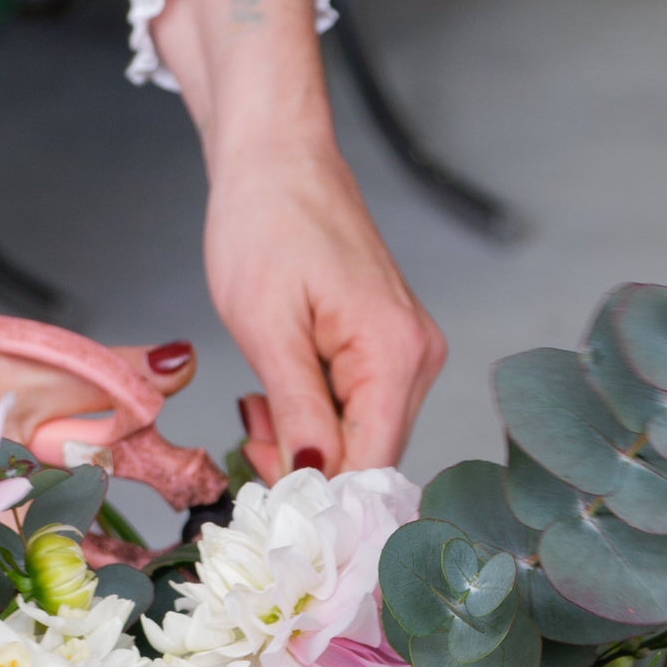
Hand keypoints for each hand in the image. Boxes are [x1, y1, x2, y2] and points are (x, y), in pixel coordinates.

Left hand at [151, 0, 443, 479]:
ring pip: (361, 438)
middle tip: (249, 441)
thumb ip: (298, 411)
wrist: (274, 158)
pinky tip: (275, 395)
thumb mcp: (267, 329)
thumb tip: (316, 479)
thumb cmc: (265, 224)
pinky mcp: (386, 345)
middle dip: (309, 471)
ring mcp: (407, 351)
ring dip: (306, 445)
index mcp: (395, 353)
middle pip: (371, 458)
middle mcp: (417, 357)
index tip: (266, 508)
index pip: (372, 465)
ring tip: (256, 409)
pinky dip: (312, 418)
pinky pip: (356, 409)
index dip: (322, 499)